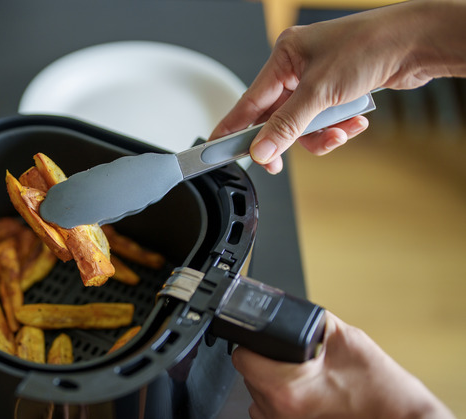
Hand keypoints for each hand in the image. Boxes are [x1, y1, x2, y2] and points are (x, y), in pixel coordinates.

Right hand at [209, 0, 465, 173]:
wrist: (418, 42)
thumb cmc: (371, 47)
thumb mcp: (320, 92)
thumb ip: (287, 125)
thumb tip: (261, 149)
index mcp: (284, 56)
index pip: (248, 101)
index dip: (232, 128)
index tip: (216, 149)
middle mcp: (298, 67)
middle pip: (277, 117)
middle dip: (289, 137)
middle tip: (280, 160)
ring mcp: (319, 78)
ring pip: (303, 123)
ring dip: (320, 134)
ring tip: (340, 132)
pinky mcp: (338, 90)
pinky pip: (324, 120)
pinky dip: (338, 127)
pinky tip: (355, 122)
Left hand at [232, 311, 462, 418]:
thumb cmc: (382, 393)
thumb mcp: (346, 340)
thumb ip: (312, 322)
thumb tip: (290, 311)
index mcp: (287, 388)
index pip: (242, 358)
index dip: (253, 345)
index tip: (266, 343)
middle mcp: (281, 415)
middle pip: (249, 379)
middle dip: (267, 366)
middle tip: (295, 363)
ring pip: (257, 402)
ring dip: (271, 389)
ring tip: (302, 382)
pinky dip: (281, 409)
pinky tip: (305, 401)